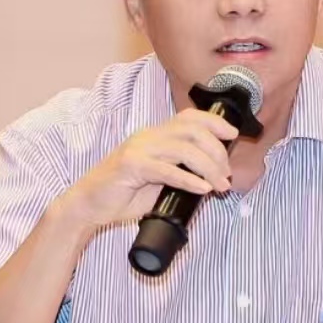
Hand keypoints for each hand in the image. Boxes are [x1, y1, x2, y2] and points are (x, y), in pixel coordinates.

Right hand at [61, 109, 238, 228]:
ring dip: (209, 168)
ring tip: (219, 186)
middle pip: (194, 132)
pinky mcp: (130, 166)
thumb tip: (215, 176)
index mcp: (156, 135)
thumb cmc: (126, 193)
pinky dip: (189, 179)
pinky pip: (167, 170)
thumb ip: (183, 170)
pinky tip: (202, 189)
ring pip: (185, 150)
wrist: (89, 205)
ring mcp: (138, 149)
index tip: (233, 135)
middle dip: (217, 152)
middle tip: (226, 175)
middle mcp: (149, 136)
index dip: (215, 122)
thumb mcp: (160, 178)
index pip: (190, 117)